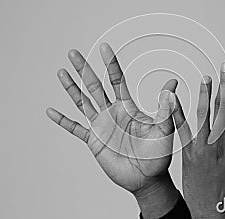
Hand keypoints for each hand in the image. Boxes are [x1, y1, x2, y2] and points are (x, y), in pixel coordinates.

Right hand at [46, 43, 179, 217]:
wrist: (148, 178)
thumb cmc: (158, 154)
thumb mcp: (164, 129)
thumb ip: (165, 107)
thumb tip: (173, 84)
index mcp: (128, 107)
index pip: (117, 80)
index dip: (110, 63)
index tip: (104, 47)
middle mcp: (112, 112)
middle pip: (95, 85)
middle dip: (84, 69)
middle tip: (73, 52)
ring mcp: (101, 126)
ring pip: (83, 102)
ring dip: (72, 88)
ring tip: (62, 72)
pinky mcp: (94, 141)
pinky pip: (75, 129)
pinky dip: (63, 121)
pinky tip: (51, 112)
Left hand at [172, 63, 224, 217]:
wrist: (210, 212)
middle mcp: (219, 143)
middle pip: (223, 108)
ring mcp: (202, 147)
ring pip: (203, 115)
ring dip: (205, 94)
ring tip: (206, 77)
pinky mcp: (187, 152)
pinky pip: (181, 129)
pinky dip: (176, 113)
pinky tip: (172, 100)